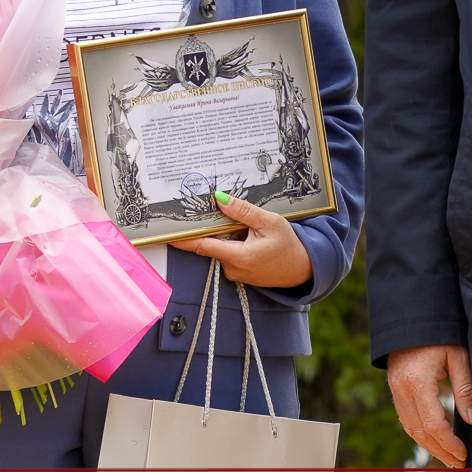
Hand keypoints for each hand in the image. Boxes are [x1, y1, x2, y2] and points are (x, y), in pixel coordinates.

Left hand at [172, 196, 313, 288]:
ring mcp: (234, 272)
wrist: (303, 269)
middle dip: (214, 228)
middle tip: (220, 212)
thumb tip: (220, 198)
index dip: (184, 239)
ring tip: (247, 228)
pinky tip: (248, 236)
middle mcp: (232, 268)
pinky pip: (228, 253)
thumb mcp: (269, 222)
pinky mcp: (238, 273)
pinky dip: (232, 242)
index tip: (167, 232)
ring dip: (226, 235)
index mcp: (239, 256)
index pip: (203, 246)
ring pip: (220, 248)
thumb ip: (243, 211)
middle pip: (211, 243)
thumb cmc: (289, 246)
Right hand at [387, 344, 471, 468]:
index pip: (433, 424)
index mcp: (418, 382)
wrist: (412, 317)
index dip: (449, 443)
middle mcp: (402, 389)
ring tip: (449, 457)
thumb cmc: (440, 334)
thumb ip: (465, 389)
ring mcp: (395, 389)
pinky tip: (434, 440)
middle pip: (419, 432)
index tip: (465, 454)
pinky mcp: (395, 388)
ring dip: (429, 446)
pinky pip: (406, 418)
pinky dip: (420, 433)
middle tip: (460, 463)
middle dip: (440, 451)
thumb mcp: (458, 357)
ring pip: (410, 428)